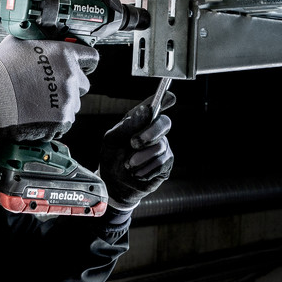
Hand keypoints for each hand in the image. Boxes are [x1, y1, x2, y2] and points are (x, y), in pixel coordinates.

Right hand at [0, 36, 99, 146]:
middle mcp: (71, 76)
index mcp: (64, 54)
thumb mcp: (18, 43)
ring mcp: (67, 100)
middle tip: (50, 88)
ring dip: (61, 104)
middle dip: (70, 85)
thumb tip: (38, 40)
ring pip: (73, 104)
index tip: (84, 66)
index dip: (86, 62)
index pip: (91, 57)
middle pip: (83, 83)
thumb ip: (37, 42)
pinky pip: (64, 121)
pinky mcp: (61, 120)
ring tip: (38, 103)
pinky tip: (37, 115)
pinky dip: (54, 120)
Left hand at [98, 92, 174, 211]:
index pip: (154, 106)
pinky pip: (161, 162)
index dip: (164, 99)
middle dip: (150, 133)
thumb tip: (145, 111)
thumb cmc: (112, 157)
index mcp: (139, 121)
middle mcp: (154, 131)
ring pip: (160, 146)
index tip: (170, 97)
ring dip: (141, 157)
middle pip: (165, 123)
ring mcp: (162, 147)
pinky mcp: (166, 164)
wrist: (113, 184)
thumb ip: (127, 125)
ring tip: (129, 165)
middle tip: (133, 143)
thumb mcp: (112, 140)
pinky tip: (137, 173)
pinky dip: (146, 169)